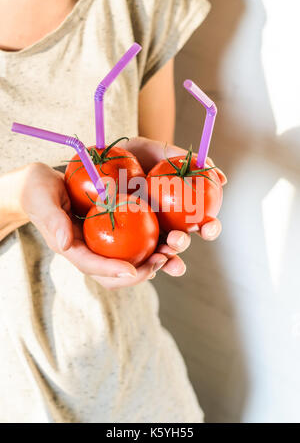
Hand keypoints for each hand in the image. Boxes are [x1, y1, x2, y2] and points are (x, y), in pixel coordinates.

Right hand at [10, 162, 168, 288]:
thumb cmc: (38, 191)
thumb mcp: (43, 201)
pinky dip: (150, 243)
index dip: (111, 271)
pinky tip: (168, 233)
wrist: (40, 185)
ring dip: (151, 262)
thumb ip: (53, 221)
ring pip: (128, 262)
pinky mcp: (111, 232)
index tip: (132, 270)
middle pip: (115, 274)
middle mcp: (89, 251)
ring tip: (172, 252)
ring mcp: (101, 244)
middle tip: (162, 261)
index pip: (92, 265)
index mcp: (71, 248)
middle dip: (140, 272)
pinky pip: (132, 243)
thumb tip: (64, 244)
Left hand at [120, 137, 227, 275]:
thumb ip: (193, 163)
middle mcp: (169, 225)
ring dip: (163, 258)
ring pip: (159, 253)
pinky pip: (135, 252)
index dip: (210, 229)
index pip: (204, 225)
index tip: (208, 226)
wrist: (116, 153)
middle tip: (176, 239)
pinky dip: (139, 259)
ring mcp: (149, 232)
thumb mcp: (167, 152)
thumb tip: (222, 180)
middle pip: (180, 242)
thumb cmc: (146, 153)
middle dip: (181, 245)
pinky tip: (137, 261)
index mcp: (185, 211)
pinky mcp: (129, 236)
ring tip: (160, 254)